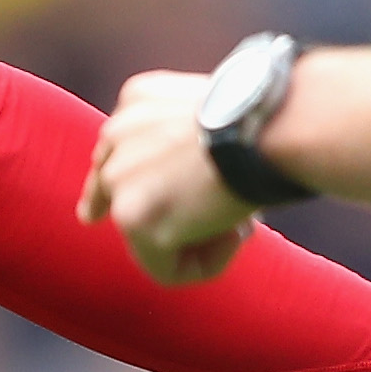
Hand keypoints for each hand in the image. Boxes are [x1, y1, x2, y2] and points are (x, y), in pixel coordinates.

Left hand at [78, 68, 259, 285]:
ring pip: (145, 240)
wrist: (265, 126)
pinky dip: (207, 264)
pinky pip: (166, 270)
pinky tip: (236, 235)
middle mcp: (116, 133)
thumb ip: (188, 146)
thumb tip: (188, 198)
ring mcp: (119, 177)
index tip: (104, 213)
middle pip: (118, 199)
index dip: (124, 188)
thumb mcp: (216, 118)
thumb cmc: (266, 123)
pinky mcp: (132, 216)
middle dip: (170, 220)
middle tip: (228, 221)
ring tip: (240, 225)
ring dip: (197, 242)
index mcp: (137, 100)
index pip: (114, 154)